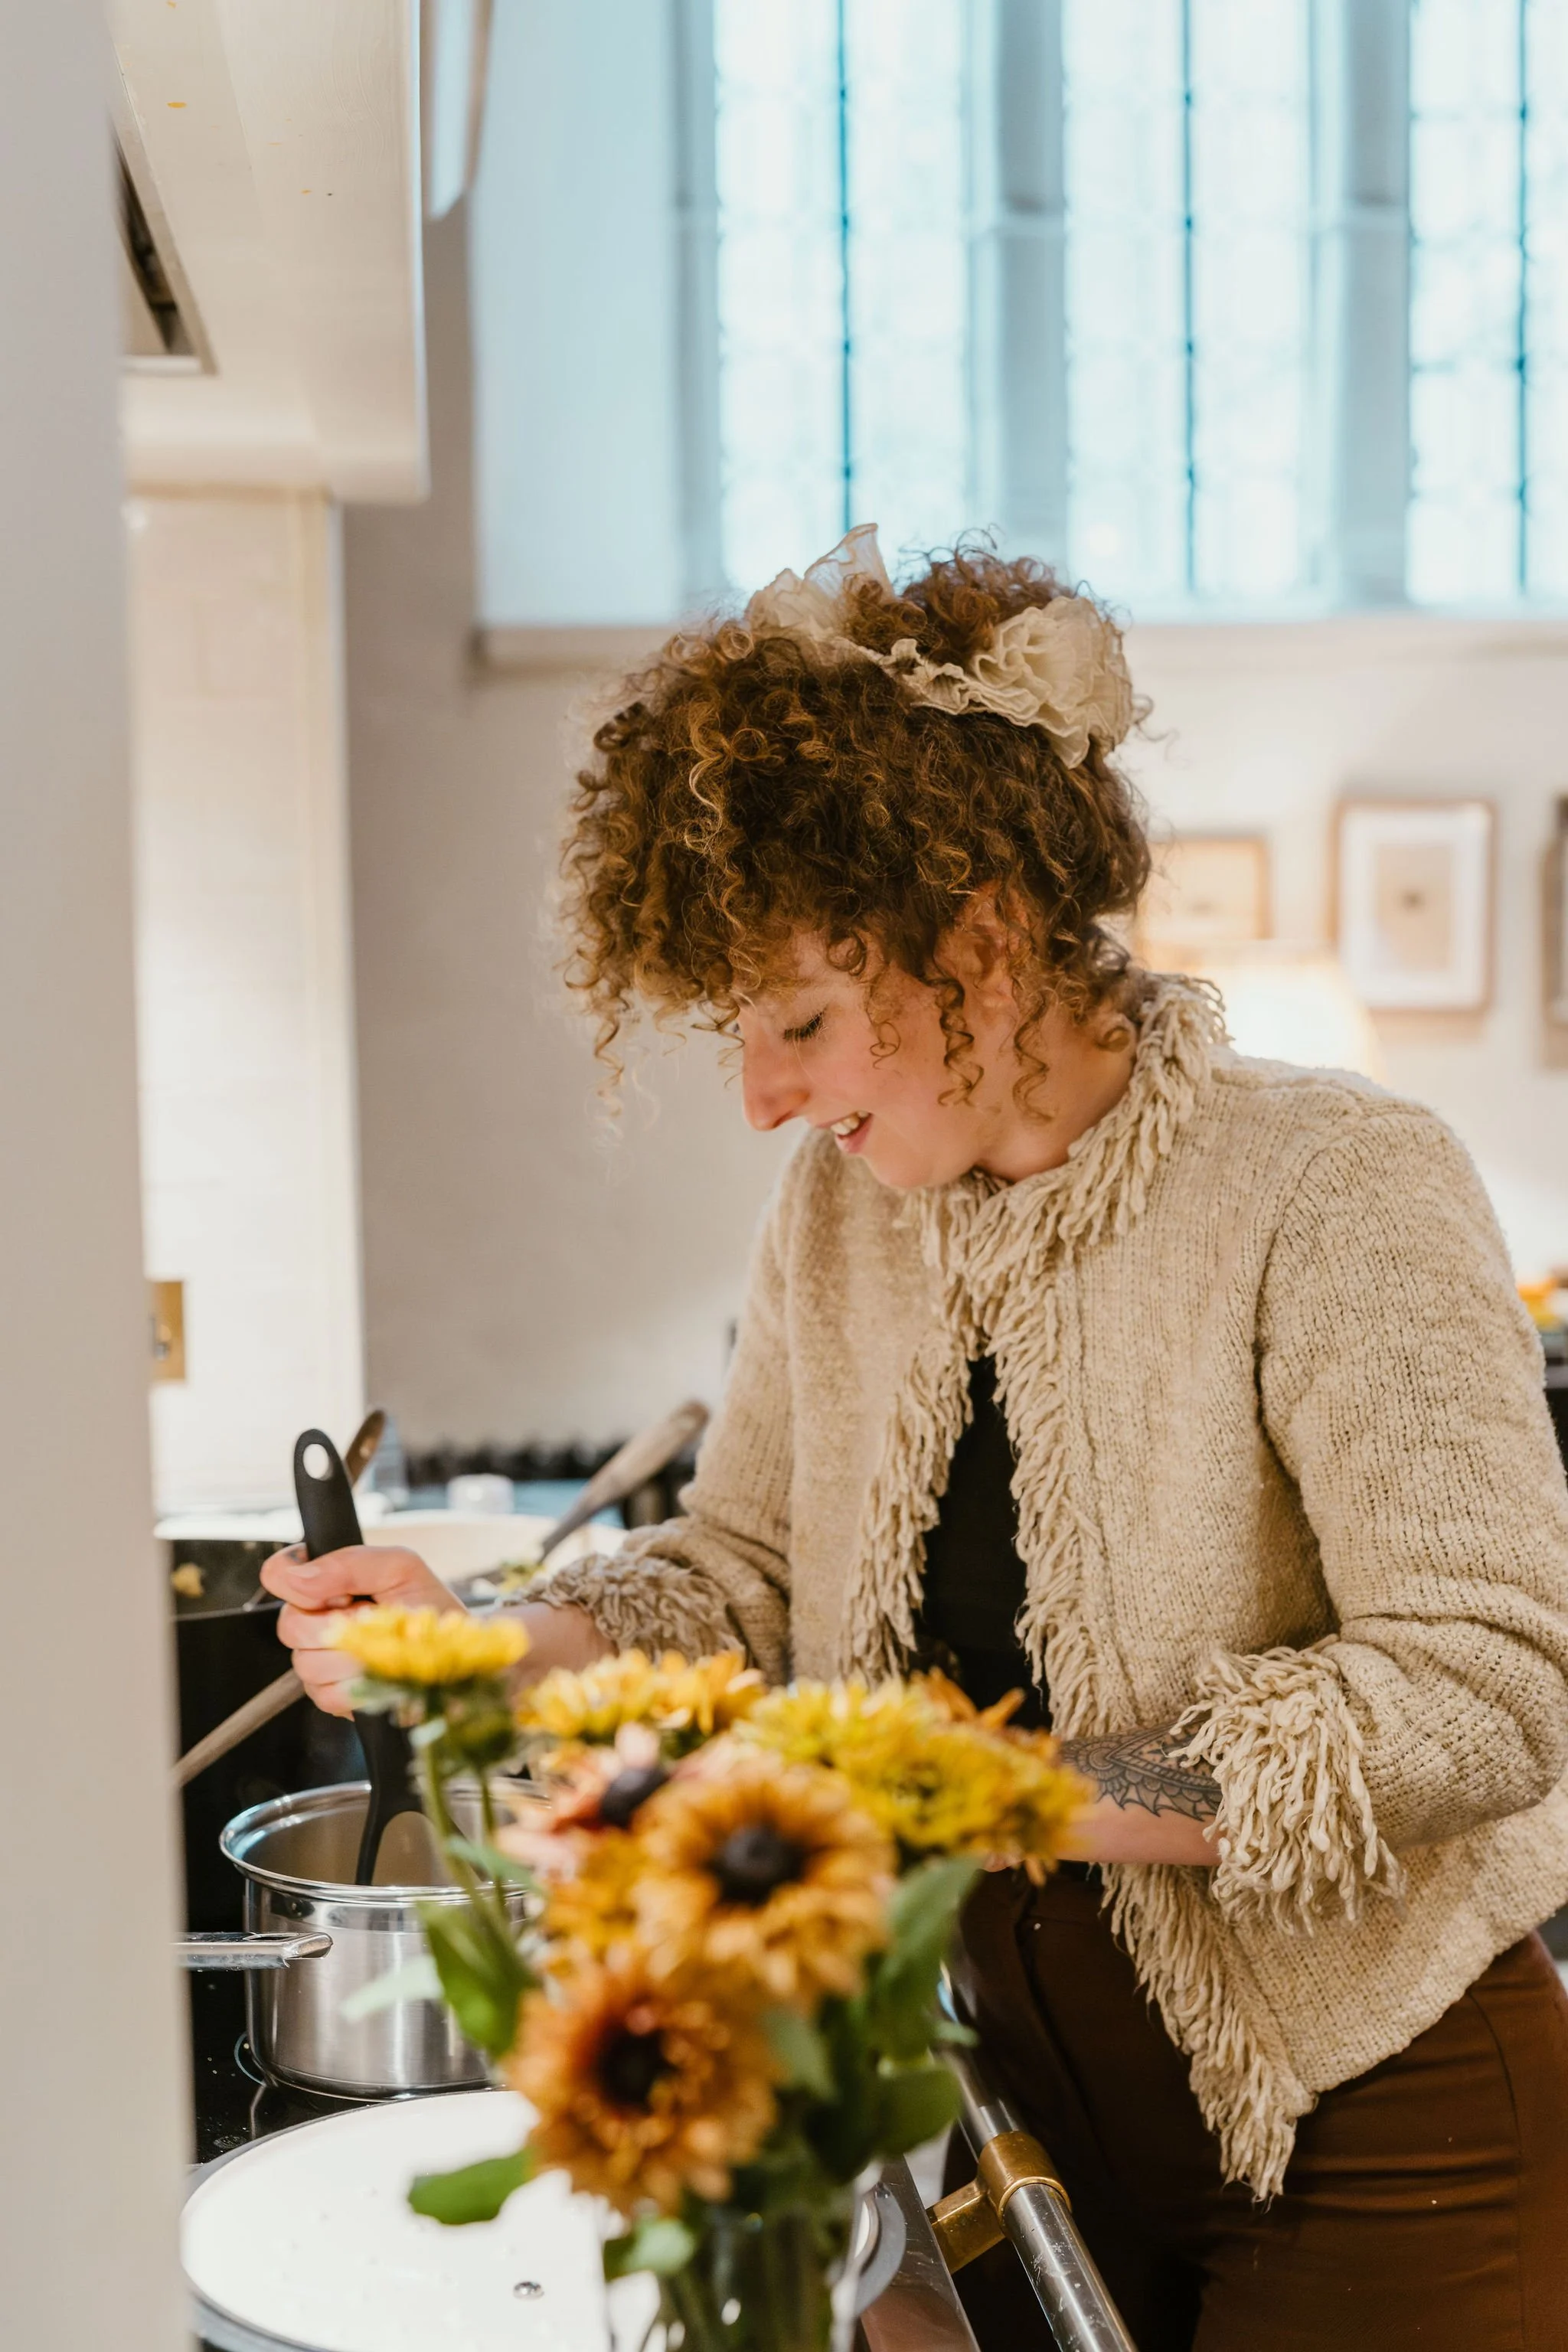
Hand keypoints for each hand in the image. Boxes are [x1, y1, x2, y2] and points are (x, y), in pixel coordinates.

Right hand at [260, 1543, 455, 1717]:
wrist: (457, 1656)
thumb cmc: (431, 1608)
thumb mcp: (401, 1568)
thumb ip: (348, 1562)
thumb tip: (298, 1578)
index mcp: (326, 1581)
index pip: (277, 1574)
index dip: (299, 1585)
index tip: (340, 1594)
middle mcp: (315, 1620)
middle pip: (288, 1625)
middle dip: (337, 1624)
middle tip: (373, 1620)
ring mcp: (318, 1660)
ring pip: (306, 1662)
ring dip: (352, 1656)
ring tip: (382, 1646)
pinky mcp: (329, 1696)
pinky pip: (325, 1693)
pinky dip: (358, 1683)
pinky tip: (378, 1671)